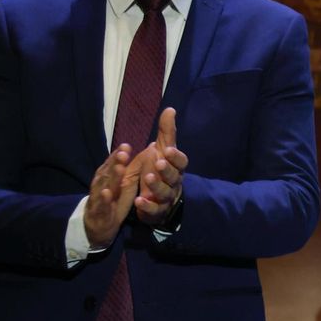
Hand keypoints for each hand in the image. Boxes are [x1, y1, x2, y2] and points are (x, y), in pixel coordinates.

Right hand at [84, 145, 136, 247]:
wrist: (99, 224)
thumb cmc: (114, 200)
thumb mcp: (124, 184)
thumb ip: (131, 169)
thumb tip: (147, 150)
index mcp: (109, 177)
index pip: (113, 163)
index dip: (119, 155)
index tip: (126, 146)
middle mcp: (102, 184)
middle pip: (108, 171)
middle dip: (115, 162)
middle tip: (124, 153)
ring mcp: (99, 198)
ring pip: (104, 185)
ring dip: (111, 177)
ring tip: (119, 168)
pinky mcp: (99, 212)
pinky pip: (101, 205)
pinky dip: (103, 199)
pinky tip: (107, 192)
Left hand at [129, 108, 188, 225]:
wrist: (157, 197)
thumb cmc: (160, 169)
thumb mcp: (162, 150)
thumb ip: (166, 132)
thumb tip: (170, 109)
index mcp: (176, 168)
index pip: (181, 162)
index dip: (176, 157)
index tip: (168, 150)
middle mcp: (174, 183)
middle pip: (174, 178)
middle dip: (167, 170)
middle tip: (158, 163)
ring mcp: (165, 198)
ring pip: (165, 193)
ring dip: (157, 185)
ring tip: (147, 178)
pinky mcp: (156, 211)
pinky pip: (154, 210)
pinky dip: (147, 206)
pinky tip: (139, 200)